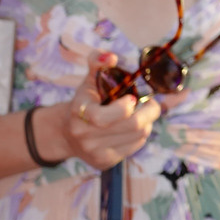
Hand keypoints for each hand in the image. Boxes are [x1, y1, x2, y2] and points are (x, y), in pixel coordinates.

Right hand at [48, 66, 163, 174]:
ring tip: (142, 114)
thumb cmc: (85, 102)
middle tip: (153, 103)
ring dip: (147, 123)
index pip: (103, 117)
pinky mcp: (105, 162)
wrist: (66, 134)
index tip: (132, 98)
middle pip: (132, 126)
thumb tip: (111, 57)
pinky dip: (141, 135)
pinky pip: (135, 147)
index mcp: (79, 112)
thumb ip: (97, 63)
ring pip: (139, 136)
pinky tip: (134, 128)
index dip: (125, 107)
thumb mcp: (88, 80)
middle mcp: (84, 135)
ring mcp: (95, 152)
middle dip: (150, 112)